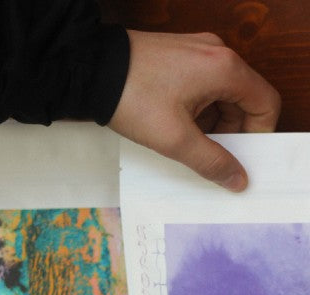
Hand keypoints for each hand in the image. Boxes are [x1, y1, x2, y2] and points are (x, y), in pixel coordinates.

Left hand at [109, 30, 280, 191]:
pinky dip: (194, 110)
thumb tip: (237, 179)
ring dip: (210, 124)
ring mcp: (196, 53)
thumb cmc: (132, 98)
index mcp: (225, 69)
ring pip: (219, 95)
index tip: (241, 158)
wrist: (92, 72)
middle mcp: (216, 54)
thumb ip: (210, 161)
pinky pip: (199, 87)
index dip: (258, 135)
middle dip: (231, 133)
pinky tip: (173, 127)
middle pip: (243, 100)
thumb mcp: (174, 139)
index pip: (265, 103)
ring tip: (185, 144)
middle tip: (210, 158)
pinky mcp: (177, 58)